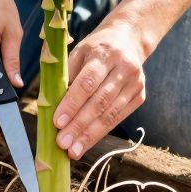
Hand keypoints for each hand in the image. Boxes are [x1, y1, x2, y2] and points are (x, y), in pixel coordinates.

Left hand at [52, 19, 149, 158]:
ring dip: (90, 135)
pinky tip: (87, 143)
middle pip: (99, 102)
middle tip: (63, 143)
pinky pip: (118, 118)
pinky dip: (100, 132)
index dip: (72, 104)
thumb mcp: (78, 53)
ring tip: (73, 151)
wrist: (127, 40)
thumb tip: (50, 107)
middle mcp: (124, 68)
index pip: (87, 82)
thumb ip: (66, 77)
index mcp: (104, 53)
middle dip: (79, 125)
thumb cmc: (95, 50)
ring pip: (110, 114)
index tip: (57, 123)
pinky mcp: (140, 96)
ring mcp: (135, 83)